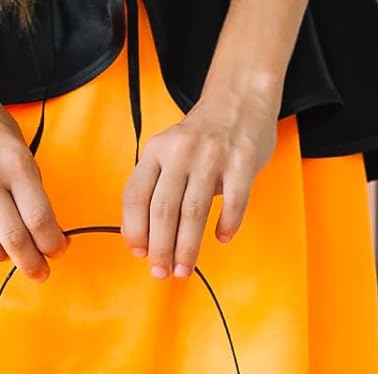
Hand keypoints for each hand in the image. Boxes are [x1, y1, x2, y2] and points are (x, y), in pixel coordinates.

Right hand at [0, 87, 66, 279]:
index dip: (52, 244)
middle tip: (39, 272)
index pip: (40, 220)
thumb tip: (46, 232)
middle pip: (14, 240)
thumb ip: (32, 190)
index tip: (56, 251)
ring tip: (4, 250)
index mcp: (15, 164)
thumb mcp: (21, 151)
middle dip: (31, 264)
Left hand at [121, 90, 278, 278]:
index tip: (139, 253)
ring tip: (184, 269)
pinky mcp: (242, 161)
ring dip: (187, 248)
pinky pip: (233, 203)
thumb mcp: (168, 151)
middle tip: (161, 272)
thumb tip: (143, 236)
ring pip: (193, 213)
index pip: (136, 196)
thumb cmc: (202, 136)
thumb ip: (155, 185)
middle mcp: (181, 151)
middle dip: (160, 249)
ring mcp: (213, 156)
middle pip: (163, 210)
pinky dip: (227, 226)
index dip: (134, 230)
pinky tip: (222, 238)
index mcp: (156, 150)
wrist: (240, 97)